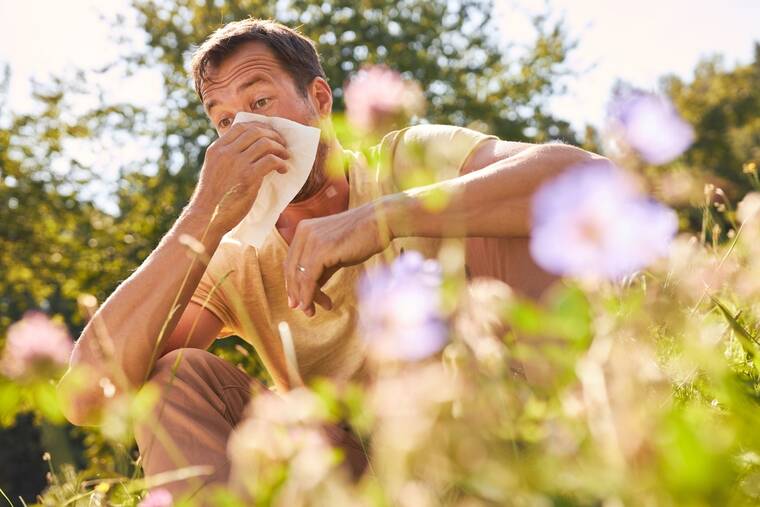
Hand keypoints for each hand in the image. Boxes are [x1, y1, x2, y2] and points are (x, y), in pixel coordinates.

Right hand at [191, 121, 289, 232]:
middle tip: (282, 145)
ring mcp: (236, 163)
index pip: (240, 126)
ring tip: (285, 157)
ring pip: (265, 143)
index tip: (270, 134)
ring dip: (280, 148)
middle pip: (256, 132)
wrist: (207, 217)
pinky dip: (281, 163)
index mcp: (216, 149)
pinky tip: (283, 170)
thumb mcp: (215, 170)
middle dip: (273, 135)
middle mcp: (225, 152)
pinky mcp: (248, 177)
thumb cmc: (214, 199)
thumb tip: (251, 152)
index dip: (260, 127)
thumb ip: (228, 158)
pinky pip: (270, 161)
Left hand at [284, 202, 392, 316]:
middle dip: (296, 293)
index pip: (291, 261)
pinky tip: (316, 304)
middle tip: (304, 310)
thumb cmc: (362, 236)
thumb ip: (321, 267)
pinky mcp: (321, 250)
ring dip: (304, 297)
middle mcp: (303, 232)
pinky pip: (308, 278)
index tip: (298, 300)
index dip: (292, 283)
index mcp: (304, 229)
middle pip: (291, 269)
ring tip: (313, 311)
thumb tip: (312, 288)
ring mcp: (311, 240)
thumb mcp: (335, 252)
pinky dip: (309, 295)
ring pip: (299, 276)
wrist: (380, 222)